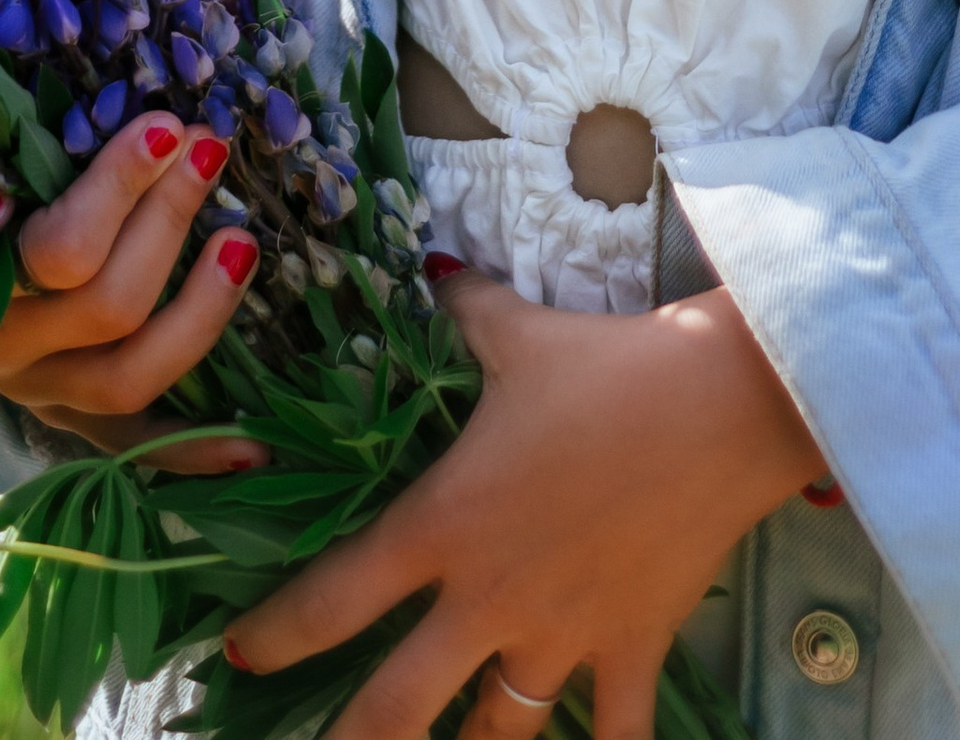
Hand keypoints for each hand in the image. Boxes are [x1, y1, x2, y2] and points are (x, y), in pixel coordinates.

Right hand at [0, 114, 269, 467]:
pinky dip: (192, 452)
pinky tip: (254, 451)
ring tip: (242, 242)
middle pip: (109, 307)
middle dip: (170, 220)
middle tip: (207, 150)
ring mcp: (46, 392)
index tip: (165, 129)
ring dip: (200, 311)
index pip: (57, 252)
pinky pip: (137, 448)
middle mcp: (5, 352)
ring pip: (131, 377)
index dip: (119, 192)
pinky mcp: (80, 417)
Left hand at [222, 271, 826, 739]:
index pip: (335, 597)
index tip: (240, 654)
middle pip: (395, 708)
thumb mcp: (518, 331)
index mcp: (445, 522)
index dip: (278, 634)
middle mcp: (489, 597)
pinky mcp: (629, 651)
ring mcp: (560, 636)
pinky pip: (611, 739)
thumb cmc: (606, 366)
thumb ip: (464, 309)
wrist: (719, 402)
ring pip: (495, 739)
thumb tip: (434, 267)